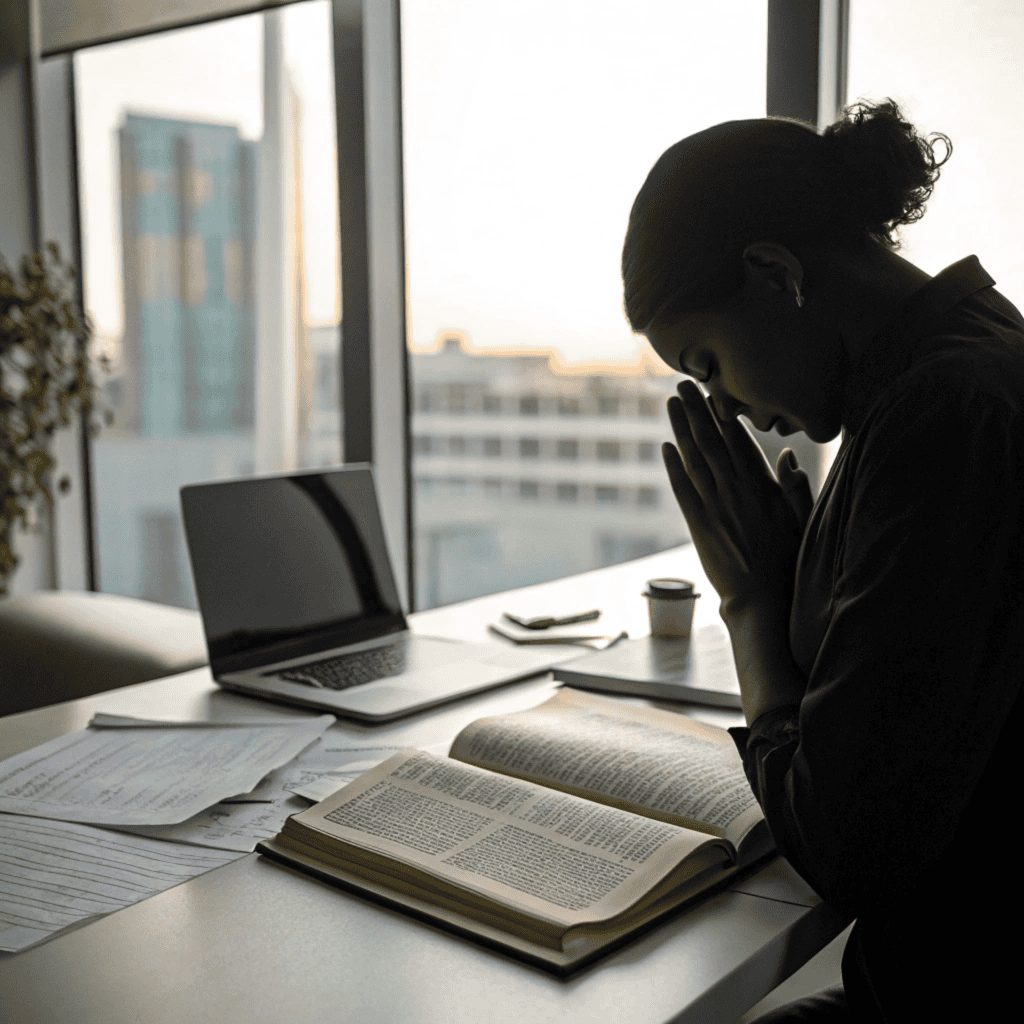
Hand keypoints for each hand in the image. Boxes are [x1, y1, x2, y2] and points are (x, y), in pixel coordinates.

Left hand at [663, 381, 808, 616]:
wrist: (763, 598)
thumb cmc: (787, 561)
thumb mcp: (803, 520)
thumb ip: (795, 486)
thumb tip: (786, 455)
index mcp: (763, 486)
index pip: (740, 440)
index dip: (724, 414)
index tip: (714, 391)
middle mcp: (737, 489)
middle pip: (712, 440)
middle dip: (697, 409)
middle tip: (684, 384)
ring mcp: (716, 505)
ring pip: (694, 457)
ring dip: (681, 428)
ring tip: (672, 403)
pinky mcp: (698, 524)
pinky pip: (682, 487)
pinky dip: (672, 465)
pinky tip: (665, 446)